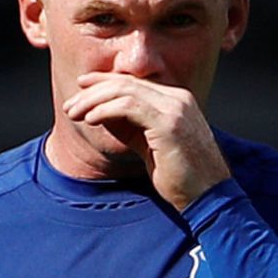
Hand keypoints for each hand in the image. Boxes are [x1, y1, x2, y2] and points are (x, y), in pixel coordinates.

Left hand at [63, 73, 230, 210]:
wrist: (207, 196)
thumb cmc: (180, 176)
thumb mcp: (149, 145)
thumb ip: (130, 126)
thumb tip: (100, 114)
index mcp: (176, 100)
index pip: (134, 82)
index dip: (104, 81)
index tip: (81, 87)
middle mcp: (178, 98)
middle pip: (126, 83)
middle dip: (93, 91)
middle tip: (70, 105)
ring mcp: (176, 108)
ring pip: (125, 91)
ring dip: (94, 101)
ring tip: (74, 114)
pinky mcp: (170, 123)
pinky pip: (129, 106)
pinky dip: (105, 110)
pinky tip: (91, 120)